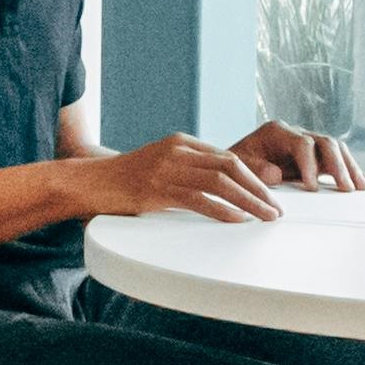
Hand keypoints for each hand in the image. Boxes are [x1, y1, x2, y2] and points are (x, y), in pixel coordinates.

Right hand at [88, 132, 289, 224]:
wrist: (89, 182)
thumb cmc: (126, 180)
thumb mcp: (161, 166)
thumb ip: (188, 170)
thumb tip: (222, 188)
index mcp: (182, 143)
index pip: (228, 157)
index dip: (254, 177)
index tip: (271, 195)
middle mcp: (177, 151)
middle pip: (230, 167)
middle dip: (258, 189)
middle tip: (276, 209)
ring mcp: (166, 169)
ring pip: (219, 183)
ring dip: (247, 201)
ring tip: (265, 217)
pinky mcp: (155, 190)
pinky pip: (197, 199)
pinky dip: (221, 210)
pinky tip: (236, 220)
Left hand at [231, 120, 364, 193]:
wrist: (232, 165)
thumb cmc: (233, 165)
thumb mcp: (237, 165)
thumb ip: (255, 168)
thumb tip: (276, 174)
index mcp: (277, 132)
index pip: (302, 143)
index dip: (310, 164)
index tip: (312, 187)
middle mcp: (296, 133)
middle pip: (325, 142)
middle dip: (337, 166)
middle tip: (345, 188)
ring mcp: (308, 143)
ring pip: (336, 149)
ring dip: (350, 168)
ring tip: (361, 187)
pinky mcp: (315, 157)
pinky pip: (337, 160)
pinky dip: (350, 170)